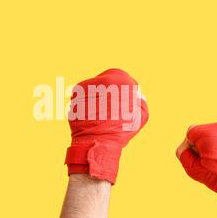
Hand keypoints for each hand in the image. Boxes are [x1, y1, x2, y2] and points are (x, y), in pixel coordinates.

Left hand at [64, 68, 148, 184]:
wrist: (98, 141)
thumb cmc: (121, 130)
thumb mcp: (141, 114)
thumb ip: (139, 100)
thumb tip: (135, 95)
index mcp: (121, 81)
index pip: (121, 76)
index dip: (122, 85)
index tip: (121, 95)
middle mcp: (102, 79)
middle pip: (106, 80)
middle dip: (108, 91)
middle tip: (110, 105)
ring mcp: (87, 85)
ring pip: (94, 87)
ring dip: (97, 96)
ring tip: (100, 113)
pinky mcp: (76, 93)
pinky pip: (83, 94)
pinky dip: (86, 101)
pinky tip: (90, 114)